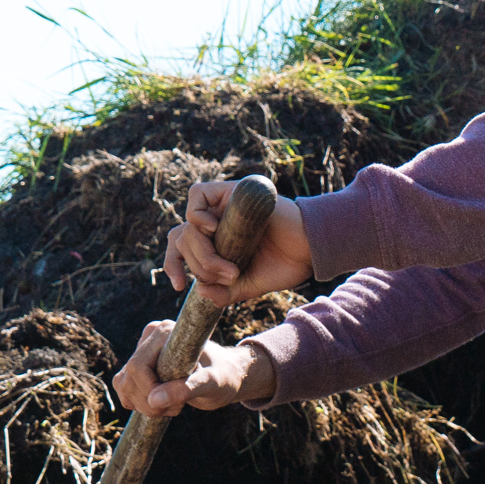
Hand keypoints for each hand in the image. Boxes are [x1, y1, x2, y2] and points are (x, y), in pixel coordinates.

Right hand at [113, 327, 275, 414]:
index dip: (150, 391)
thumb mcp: (211, 383)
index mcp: (165, 332)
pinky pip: (124, 389)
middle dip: (149, 402)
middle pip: (128, 378)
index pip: (138, 366)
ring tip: (175, 405)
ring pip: (124, 385)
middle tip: (178, 408)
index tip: (177, 405)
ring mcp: (142, 350)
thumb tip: (154, 400)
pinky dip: (140, 403)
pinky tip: (164, 403)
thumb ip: (186, 389)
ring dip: (145, 405)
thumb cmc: (223, 376)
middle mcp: (150, 336)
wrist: (225, 375)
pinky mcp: (139, 365)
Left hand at [163, 181, 312, 305]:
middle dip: (200, 266)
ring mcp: (224, 206)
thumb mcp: (248, 284)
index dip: (173, 265)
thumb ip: (224, 291)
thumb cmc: (286, 263)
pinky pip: (198, 196)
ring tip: (232, 269)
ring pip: (189, 225)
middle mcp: (218, 221)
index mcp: (218, 241)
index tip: (180, 287)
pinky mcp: (233, 192)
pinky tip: (212, 229)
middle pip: (184, 240)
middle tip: (229, 277)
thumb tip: (200, 290)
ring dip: (205, 253)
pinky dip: (197, 214)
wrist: (311, 248)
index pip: (181, 246)